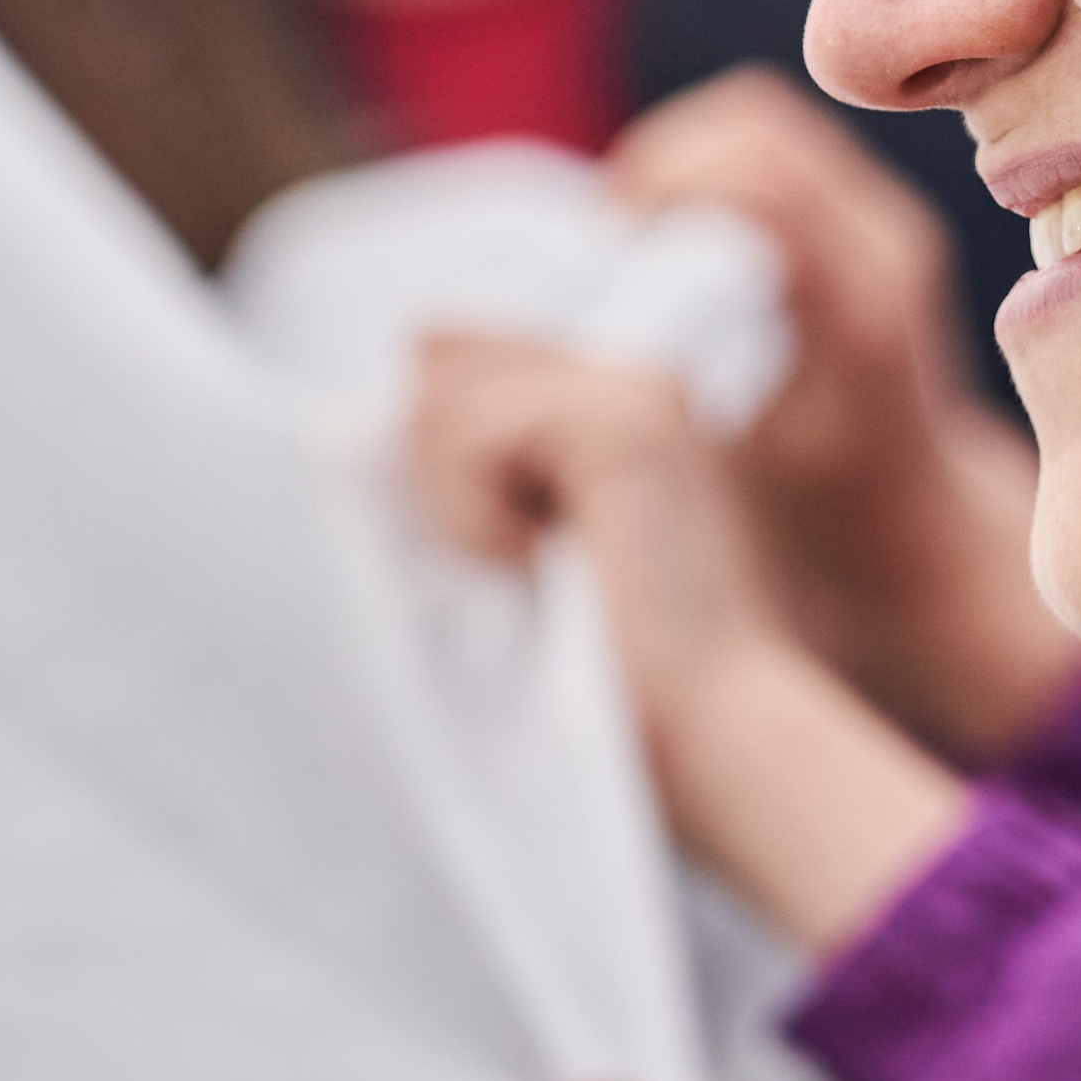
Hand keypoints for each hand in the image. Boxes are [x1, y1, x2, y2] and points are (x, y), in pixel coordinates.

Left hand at [405, 335, 969, 950]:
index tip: (500, 542)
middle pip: (442, 361)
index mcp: (617, 404)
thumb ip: (473, 466)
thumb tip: (371, 412)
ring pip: (443, 403)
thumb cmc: (618, 674)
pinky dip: (474, 519)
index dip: (444, 448)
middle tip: (522, 562)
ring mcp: (632, 391)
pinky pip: (464, 437)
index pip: (462, 354)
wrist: (710, 727)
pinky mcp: (617, 424)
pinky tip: (536, 563)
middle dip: (445, 474)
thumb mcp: (522, 547)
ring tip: (537, 569)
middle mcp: (631, 380)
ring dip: (459, 509)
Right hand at [610, 73, 1080, 762]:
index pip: (753, 175)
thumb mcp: (701, 474)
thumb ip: (594, 409)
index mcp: (854, 304)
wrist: (924, 544)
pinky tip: (670, 251)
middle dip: (658, 158)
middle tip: (606, 235)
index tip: (602, 246)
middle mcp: (885, 248)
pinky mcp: (874, 233)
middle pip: (752, 122)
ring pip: (763, 125)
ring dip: (681, 161)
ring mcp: (887, 232)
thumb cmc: (807, 530)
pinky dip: (710, 177)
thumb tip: (424, 340)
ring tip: (630, 238)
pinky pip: (777, 155)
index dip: (656, 185)